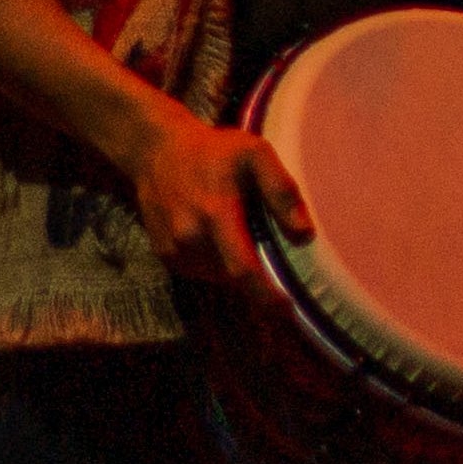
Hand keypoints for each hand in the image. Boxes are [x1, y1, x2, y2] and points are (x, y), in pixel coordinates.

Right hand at [119, 103, 310, 288]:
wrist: (158, 151)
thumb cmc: (215, 151)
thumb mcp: (256, 154)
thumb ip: (281, 191)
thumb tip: (304, 234)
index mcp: (215, 214)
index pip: (243, 268)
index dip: (266, 295)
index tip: (288, 313)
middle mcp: (189, 237)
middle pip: (233, 275)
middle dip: (257, 278)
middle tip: (267, 247)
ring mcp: (172, 249)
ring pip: (218, 274)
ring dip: (235, 263)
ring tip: (235, 225)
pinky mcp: (164, 255)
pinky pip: (201, 269)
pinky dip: (216, 260)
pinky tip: (216, 230)